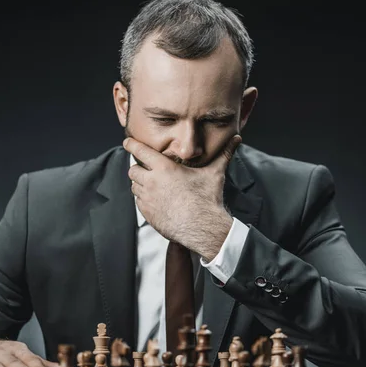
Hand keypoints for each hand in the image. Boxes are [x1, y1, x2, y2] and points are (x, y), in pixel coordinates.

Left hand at [123, 135, 241, 259]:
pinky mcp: (147, 213)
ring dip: (141, 185)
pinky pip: (139, 202)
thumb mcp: (215, 173)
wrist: (203, 227)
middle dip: (138, 169)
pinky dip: (144, 200)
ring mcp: (148, 199)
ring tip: (154, 186)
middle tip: (147, 170)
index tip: (127, 141)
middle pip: (133, 170)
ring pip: (134, 187)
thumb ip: (224, 154)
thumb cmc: (208, 199)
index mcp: (164, 168)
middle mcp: (152, 182)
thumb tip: (238, 139)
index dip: (131, 144)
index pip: (140, 151)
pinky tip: (156, 201)